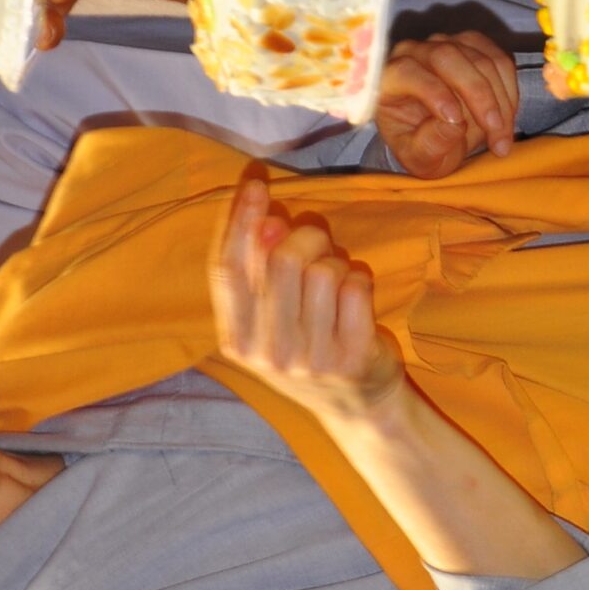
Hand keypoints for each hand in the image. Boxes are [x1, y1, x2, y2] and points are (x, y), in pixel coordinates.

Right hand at [210, 175, 406, 426]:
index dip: (239, 220)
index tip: (255, 182)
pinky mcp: (353, 356)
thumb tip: (265, 219)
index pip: (229, 270)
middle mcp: (268, 354)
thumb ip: (258, 272)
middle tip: (315, 241)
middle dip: (302, 235)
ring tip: (335, 278)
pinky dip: (358, 277)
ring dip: (334, 259)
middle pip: (279, 259)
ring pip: (322, 270)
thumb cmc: (306, 348)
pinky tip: (355, 297)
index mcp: (236, 341)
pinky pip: (356, 284)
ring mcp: (312, 359)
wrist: (358, 407)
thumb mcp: (266, 320)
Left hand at [376, 32, 519, 177]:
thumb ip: (429, 145)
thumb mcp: (420, 159)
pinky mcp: (474, 46)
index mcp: (389, 78)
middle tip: (494, 131)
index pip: (407, 72)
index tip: (457, 122)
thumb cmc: (422, 146)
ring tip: (501, 137)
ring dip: (500, 100)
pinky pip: (500, 61)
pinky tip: (506, 118)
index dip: (433, 92)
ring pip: (481, 60)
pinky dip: (510, 91)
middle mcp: (414, 53)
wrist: (438, 136)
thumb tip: (453, 125)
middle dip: (478, 95)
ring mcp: (446, 44)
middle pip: (448, 56)